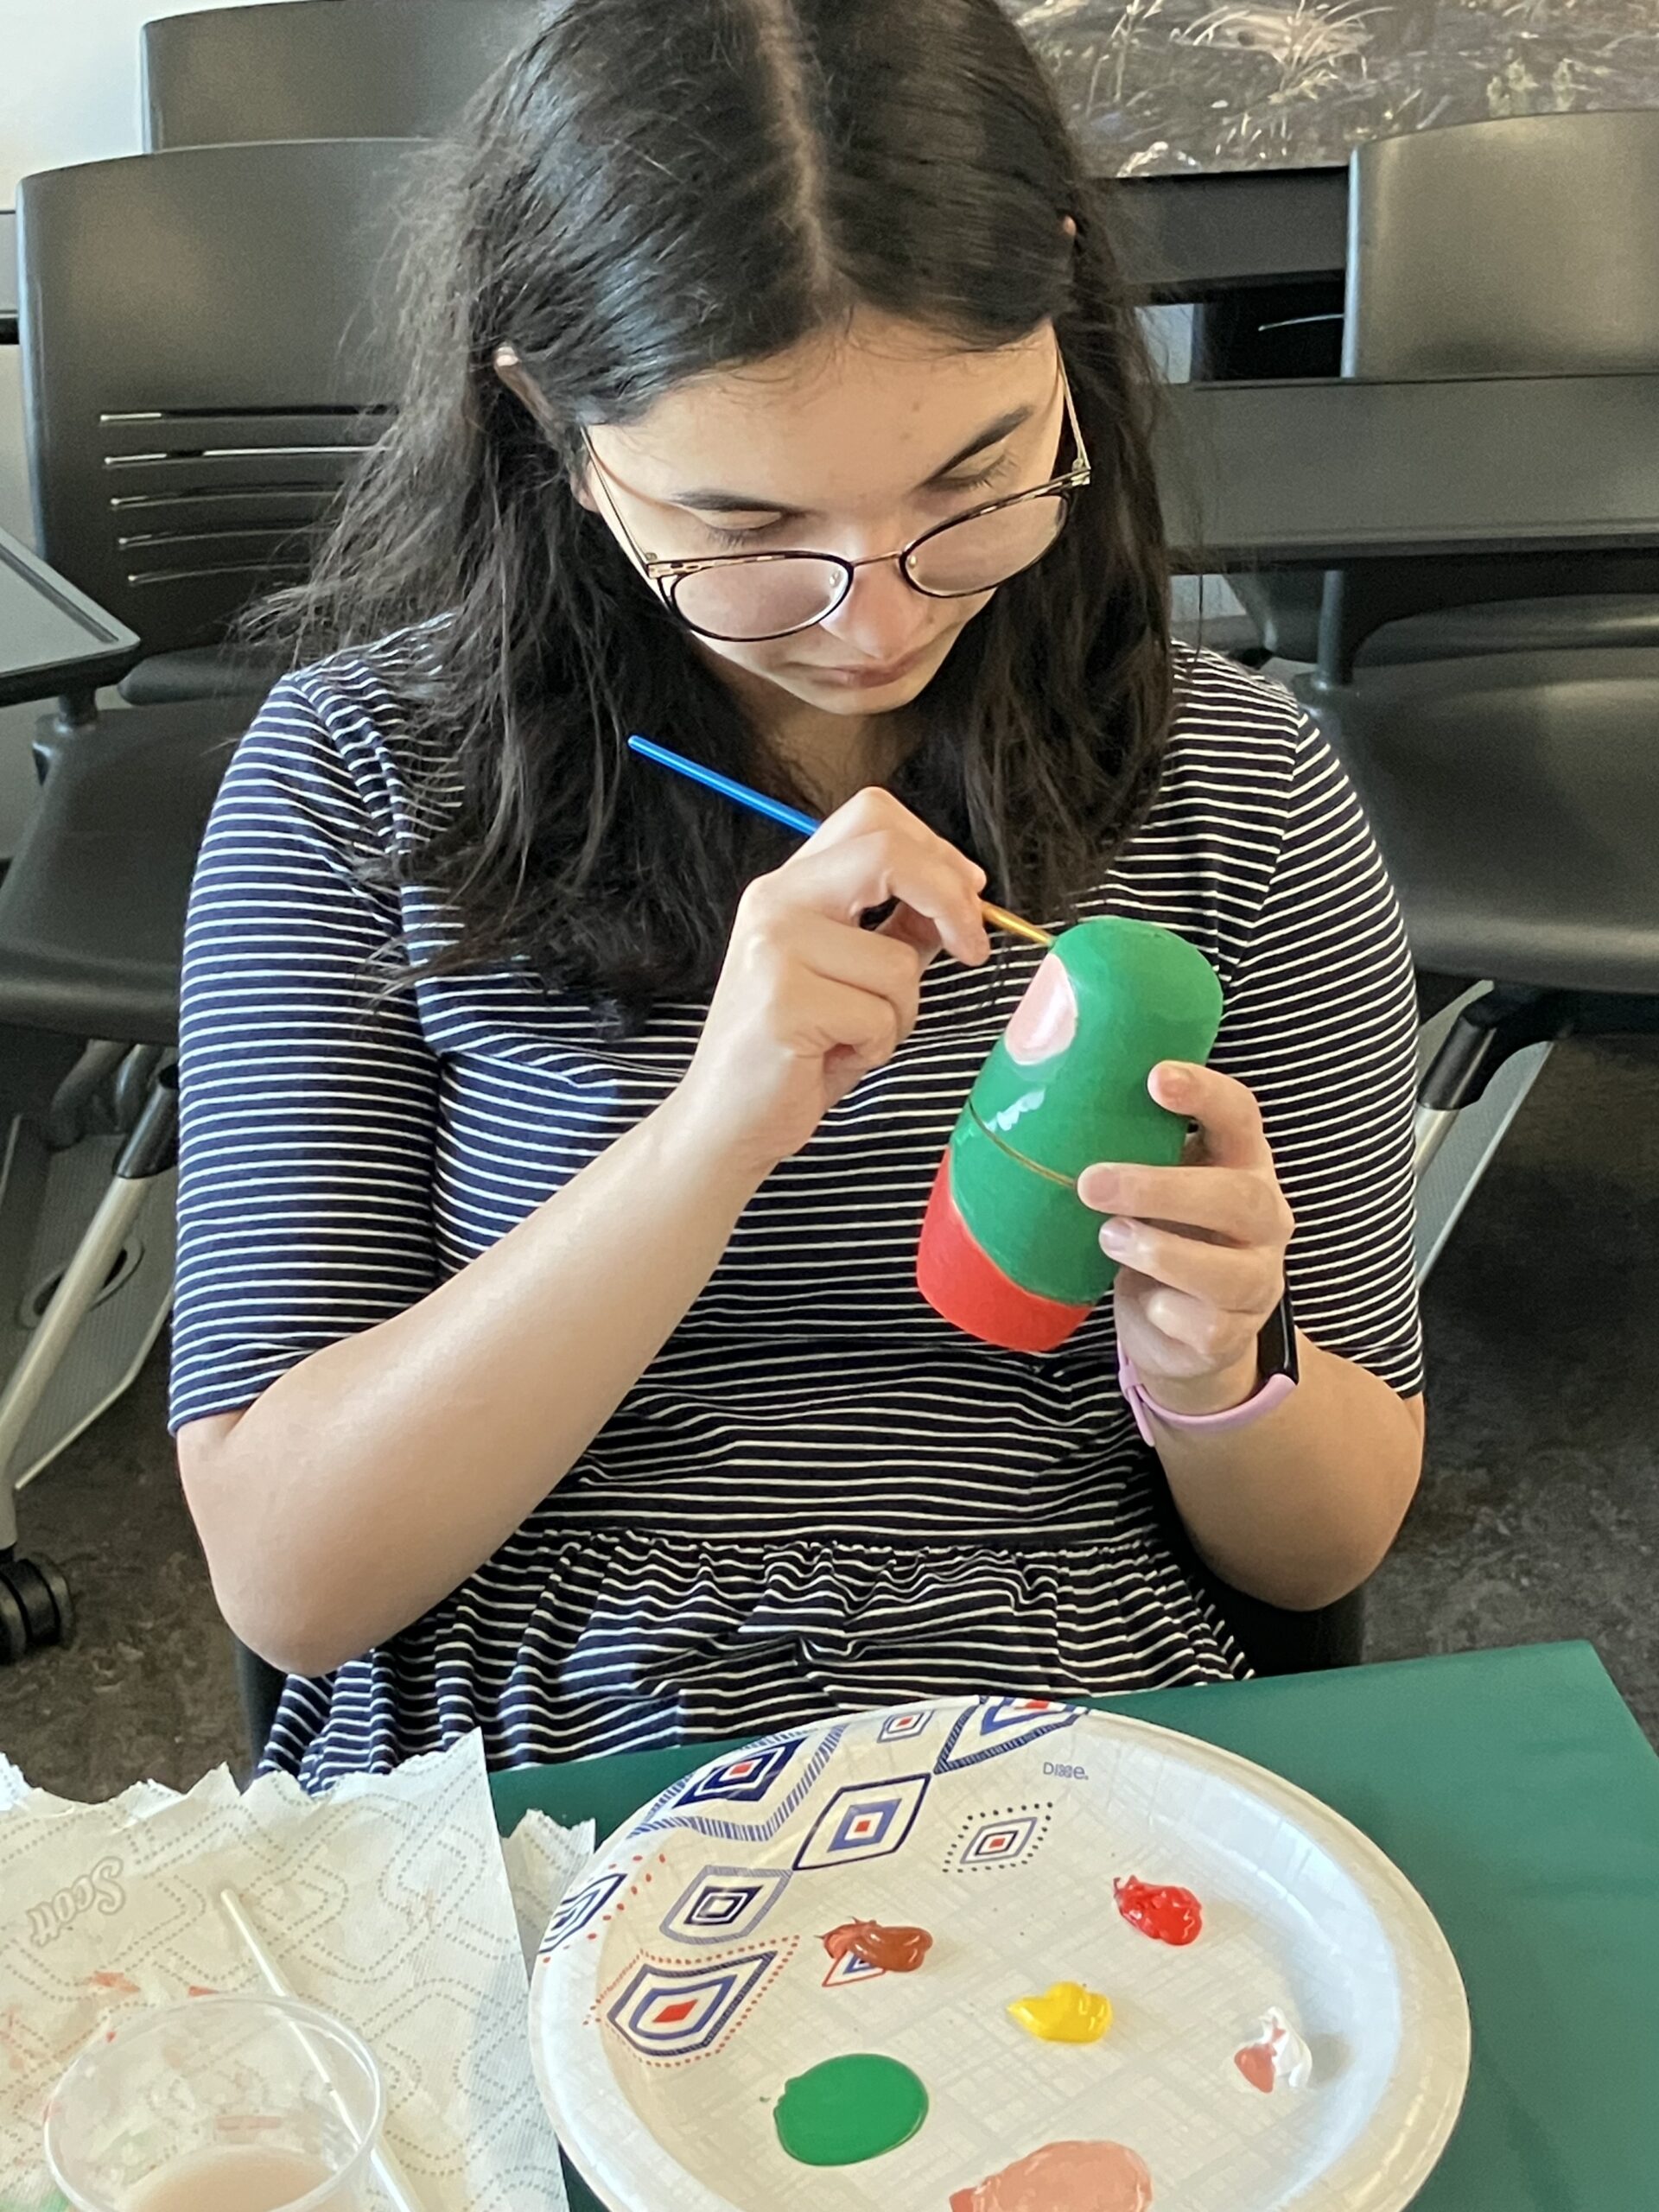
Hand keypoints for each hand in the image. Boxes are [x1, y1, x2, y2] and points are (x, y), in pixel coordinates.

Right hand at [668, 787, 989, 1180]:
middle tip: (972, 948)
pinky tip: (833, 1057)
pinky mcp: (784, 1001)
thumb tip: (960, 895)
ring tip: (855, 1036)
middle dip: (951, 900)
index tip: (968, 895)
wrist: (727, 1120)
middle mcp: (776, 902)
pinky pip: (880, 1016)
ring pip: (898, 962)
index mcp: (791, 886)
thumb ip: (898, 928)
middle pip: (888, 852)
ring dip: (900, 1013)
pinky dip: (876, 1046)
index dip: (935, 849)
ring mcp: (774, 948)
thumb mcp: (853, 974)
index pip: (873, 817)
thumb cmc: (795, 1051)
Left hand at [1077, 1062, 1293, 1417]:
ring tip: (1109, 1238)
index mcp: (1242, 1164)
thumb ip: (1128, 1148)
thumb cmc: (1163, 1235)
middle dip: (1162, 1188)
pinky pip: (1207, 1326)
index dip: (1205, 1093)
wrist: (1183, 1332)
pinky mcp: (1234, 1333)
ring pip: (1228, 1271)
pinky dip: (1167, 1312)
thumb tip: (1044, 1103)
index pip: (1240, 1116)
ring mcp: (1256, 1279)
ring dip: (1159, 1252)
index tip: (1155, 1077)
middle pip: (1238, 1196)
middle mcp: (1264, 1218)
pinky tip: (1145, 1301)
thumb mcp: (1153, 1186)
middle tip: (1092, 1184)